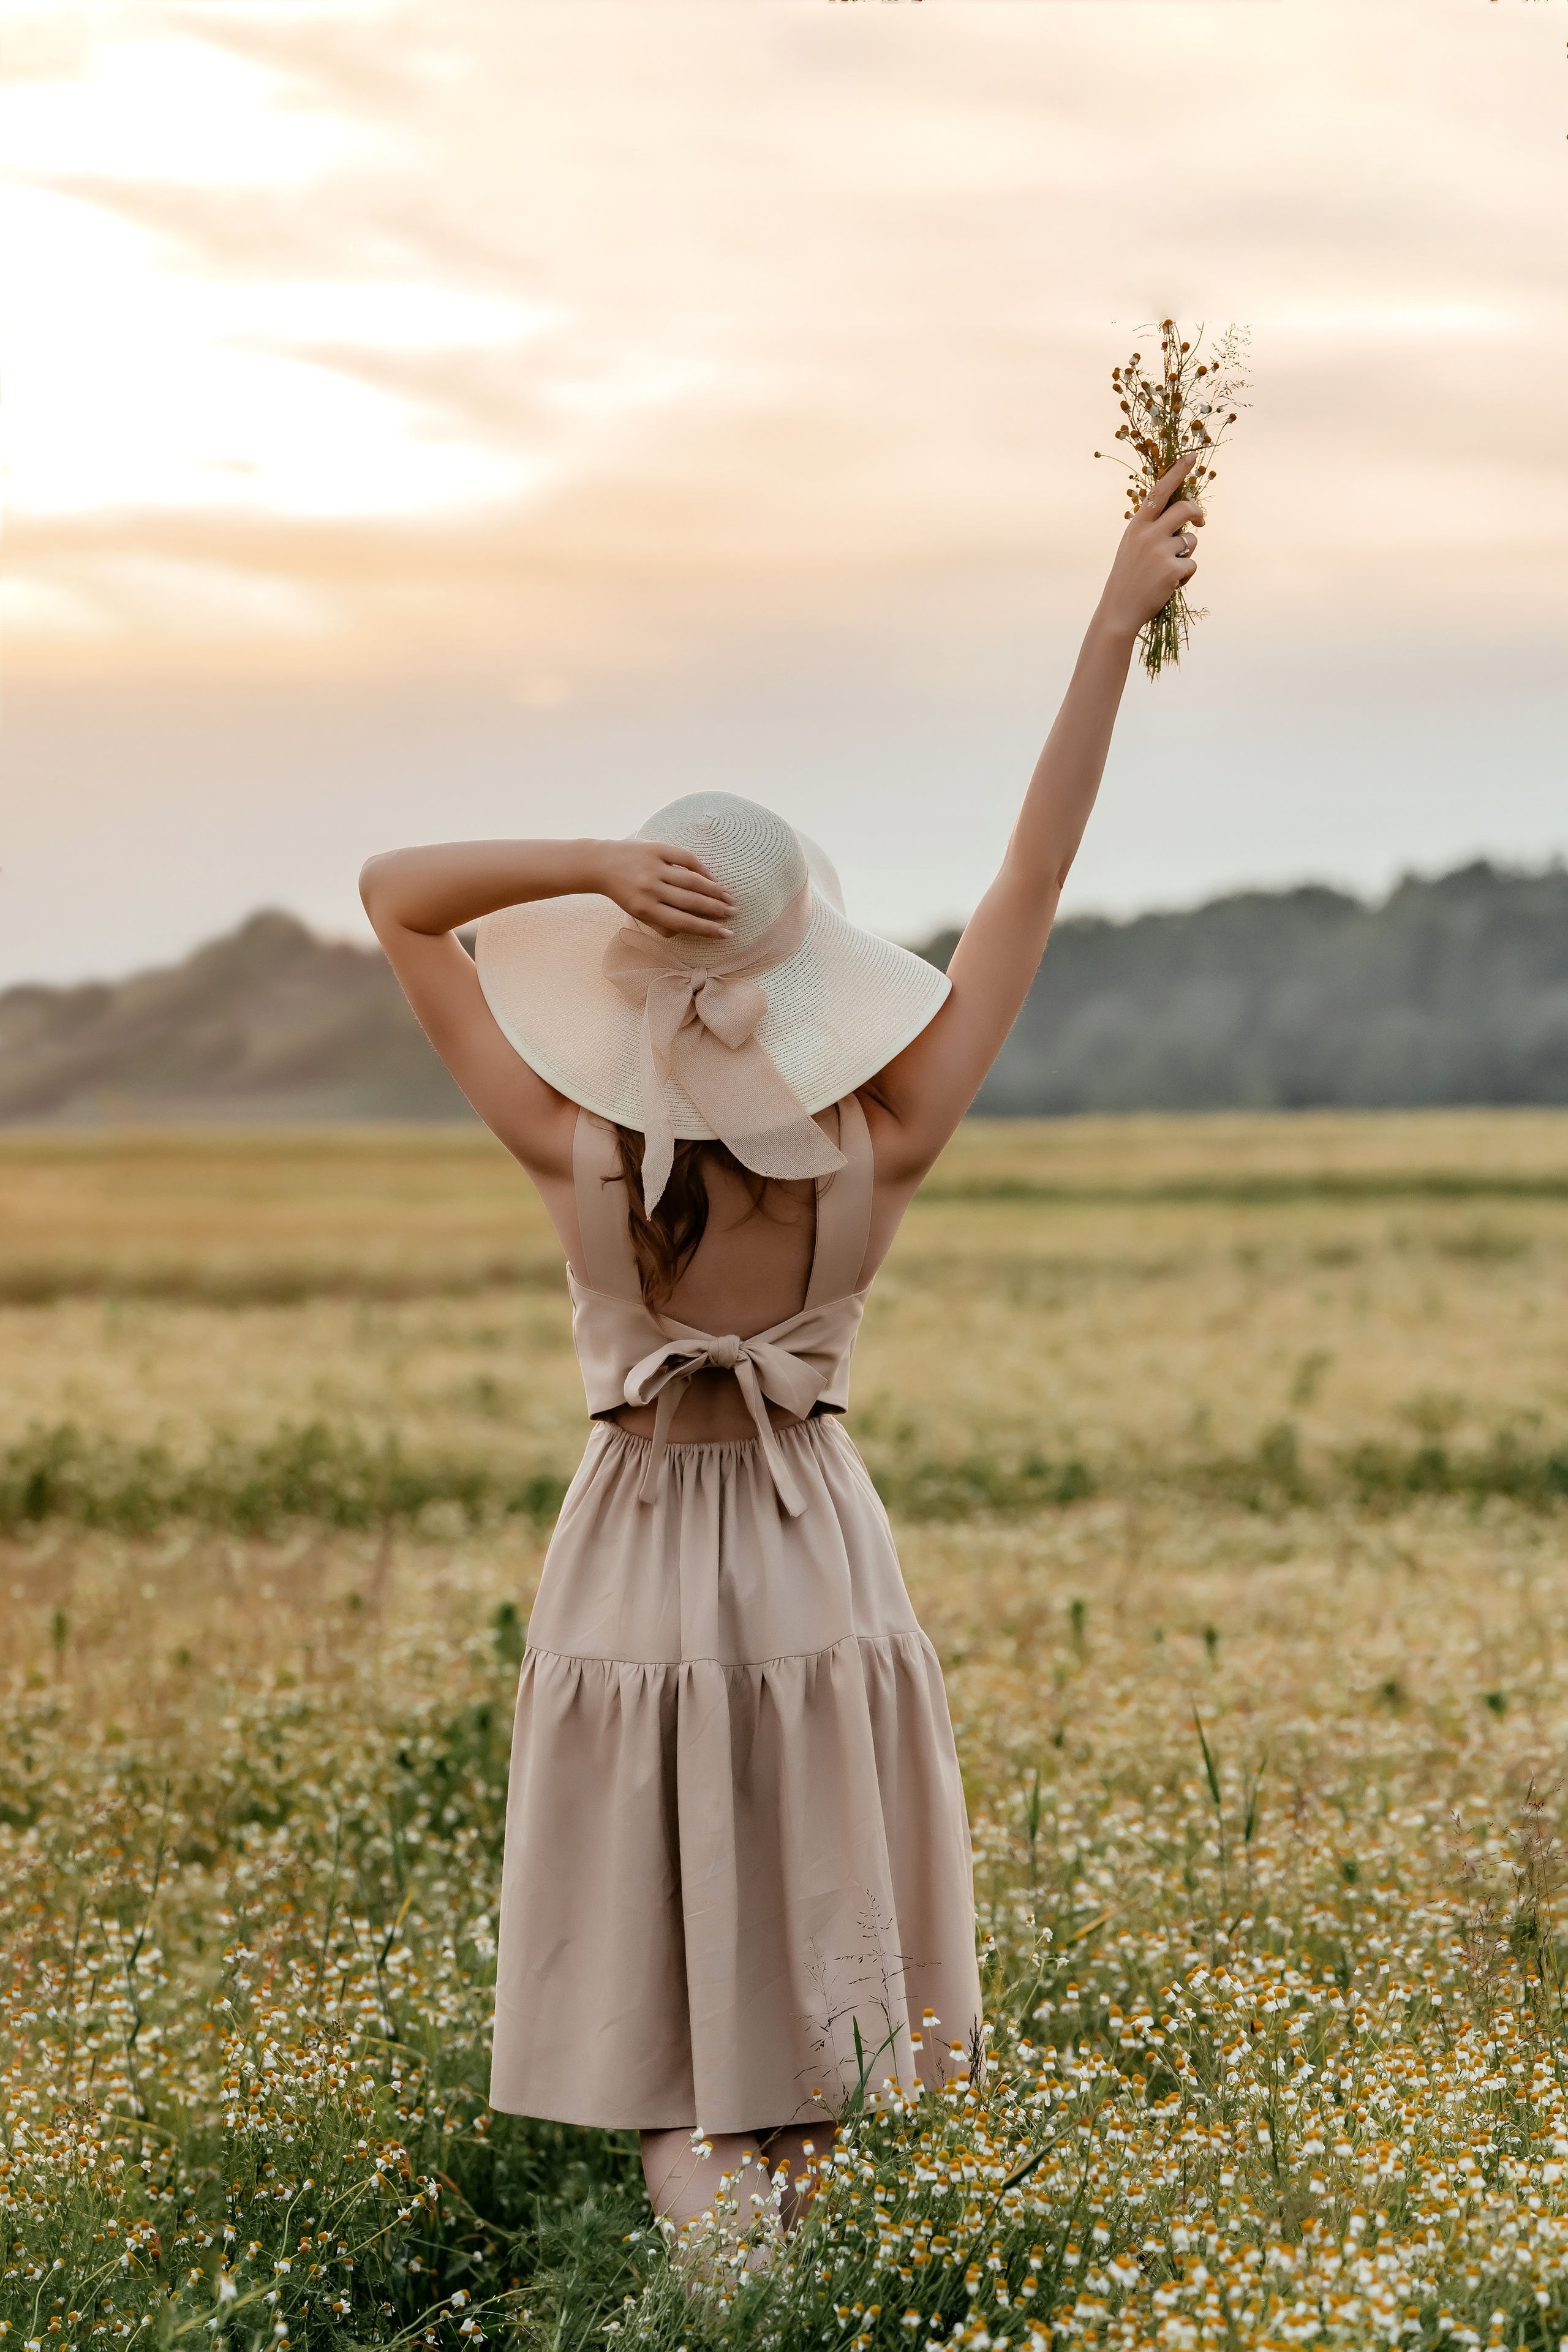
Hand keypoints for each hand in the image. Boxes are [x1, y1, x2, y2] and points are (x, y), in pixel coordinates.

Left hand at [592, 839, 735, 938]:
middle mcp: (651, 889)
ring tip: (729, 898)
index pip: (683, 922)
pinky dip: (703, 870)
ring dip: (715, 891)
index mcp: (645, 908)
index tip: (726, 934)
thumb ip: (660, 924)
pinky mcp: (657, 849)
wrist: (600, 863)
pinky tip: (713, 879)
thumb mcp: (637, 913)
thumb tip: (689, 930)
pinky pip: (686, 860)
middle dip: (716, 910)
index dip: (707, 929)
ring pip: (693, 881)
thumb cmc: (623, 892)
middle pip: (692, 902)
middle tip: (733, 914)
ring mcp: (654, 867)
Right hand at [1094, 453, 1204, 638]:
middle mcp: (1148, 534)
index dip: (1178, 472)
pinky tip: (1168, 585)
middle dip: (1197, 514)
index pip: (1160, 491)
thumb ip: (1152, 528)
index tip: (1193, 456)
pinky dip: (1185, 576)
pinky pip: (1191, 565)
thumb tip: (1183, 513)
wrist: (1118, 612)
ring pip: (1191, 541)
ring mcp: (1160, 551)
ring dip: (1186, 554)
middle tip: (1201, 523)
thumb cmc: (1127, 578)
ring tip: (1167, 570)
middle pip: (1185, 509)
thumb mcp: (1132, 547)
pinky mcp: (1173, 570)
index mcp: (1137, 525)